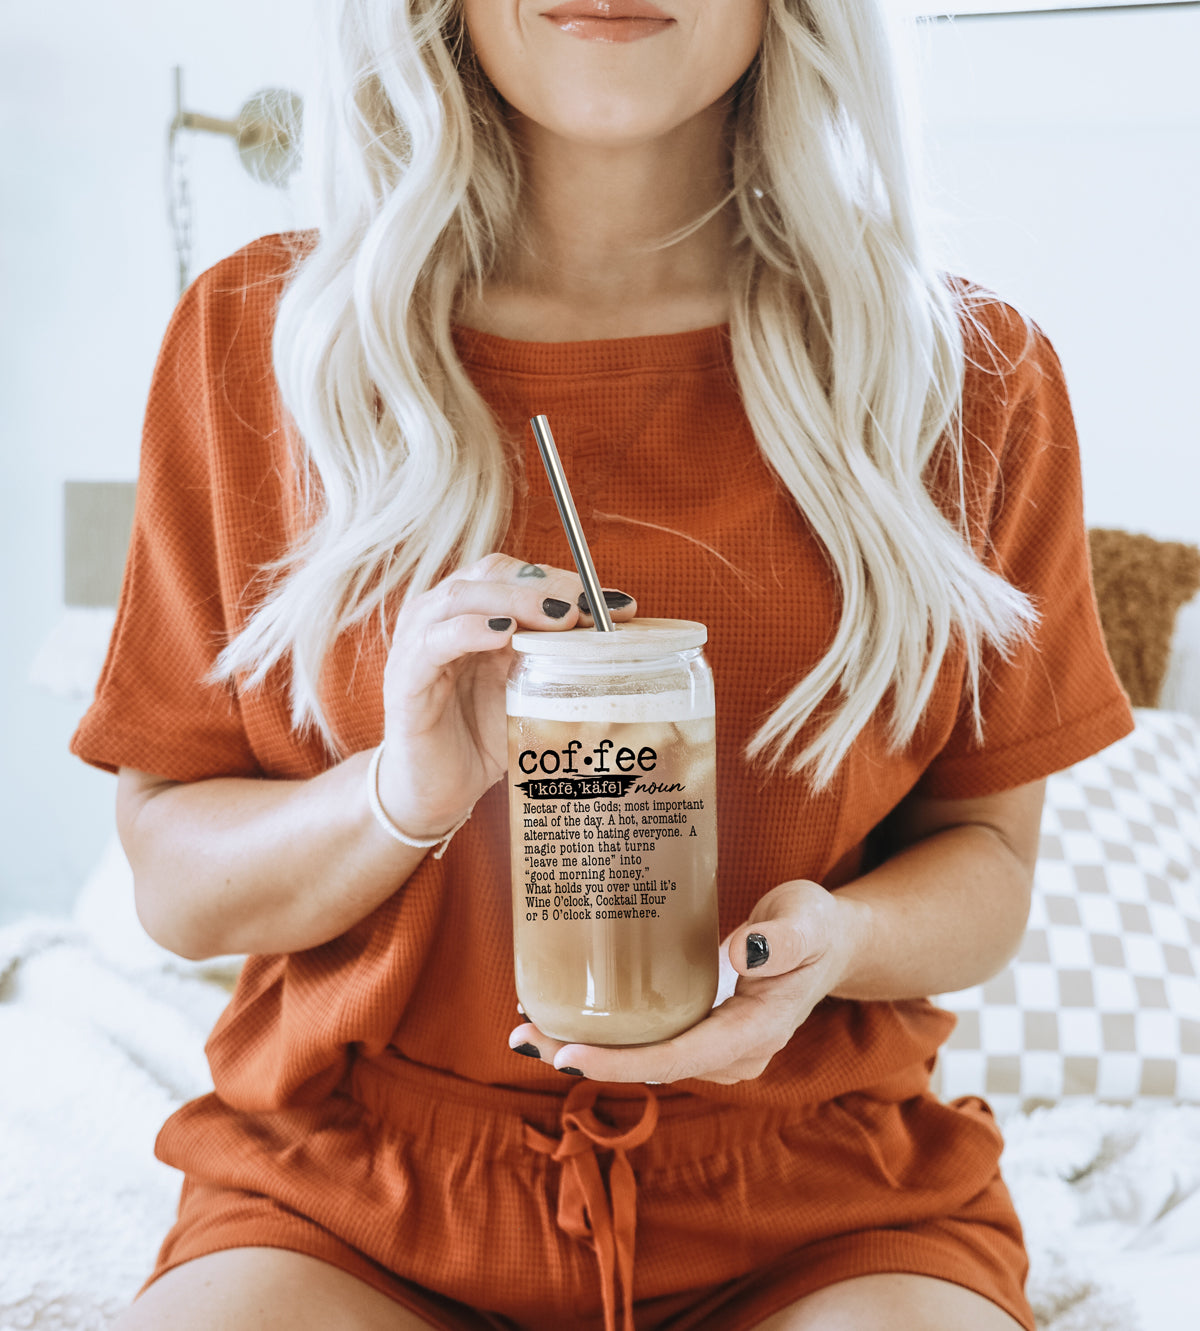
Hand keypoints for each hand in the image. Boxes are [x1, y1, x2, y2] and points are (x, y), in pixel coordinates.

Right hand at [376, 553, 636, 839]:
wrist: (438, 791)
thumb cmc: (482, 735)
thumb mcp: (529, 690)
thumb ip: (557, 659)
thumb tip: (616, 639)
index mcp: (473, 611)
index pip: (518, 574)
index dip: (566, 580)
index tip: (616, 604)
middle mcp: (441, 616)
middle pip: (492, 574)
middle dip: (547, 586)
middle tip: (590, 608)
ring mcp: (417, 642)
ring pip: (462, 597)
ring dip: (515, 601)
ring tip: (559, 617)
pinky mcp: (404, 679)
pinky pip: (434, 641)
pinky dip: (471, 630)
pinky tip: (504, 635)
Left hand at [508, 880, 866, 1084]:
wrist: (832, 944)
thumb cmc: (817, 927)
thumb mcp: (808, 920)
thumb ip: (783, 937)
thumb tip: (742, 952)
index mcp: (754, 1033)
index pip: (678, 1058)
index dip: (620, 1062)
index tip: (566, 1055)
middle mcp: (730, 1054)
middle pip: (648, 1066)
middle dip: (583, 1058)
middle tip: (522, 1036)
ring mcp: (714, 1048)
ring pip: (643, 1058)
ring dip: (585, 1047)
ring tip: (527, 1025)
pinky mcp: (701, 1031)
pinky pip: (648, 1041)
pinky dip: (606, 1033)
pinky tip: (564, 1011)